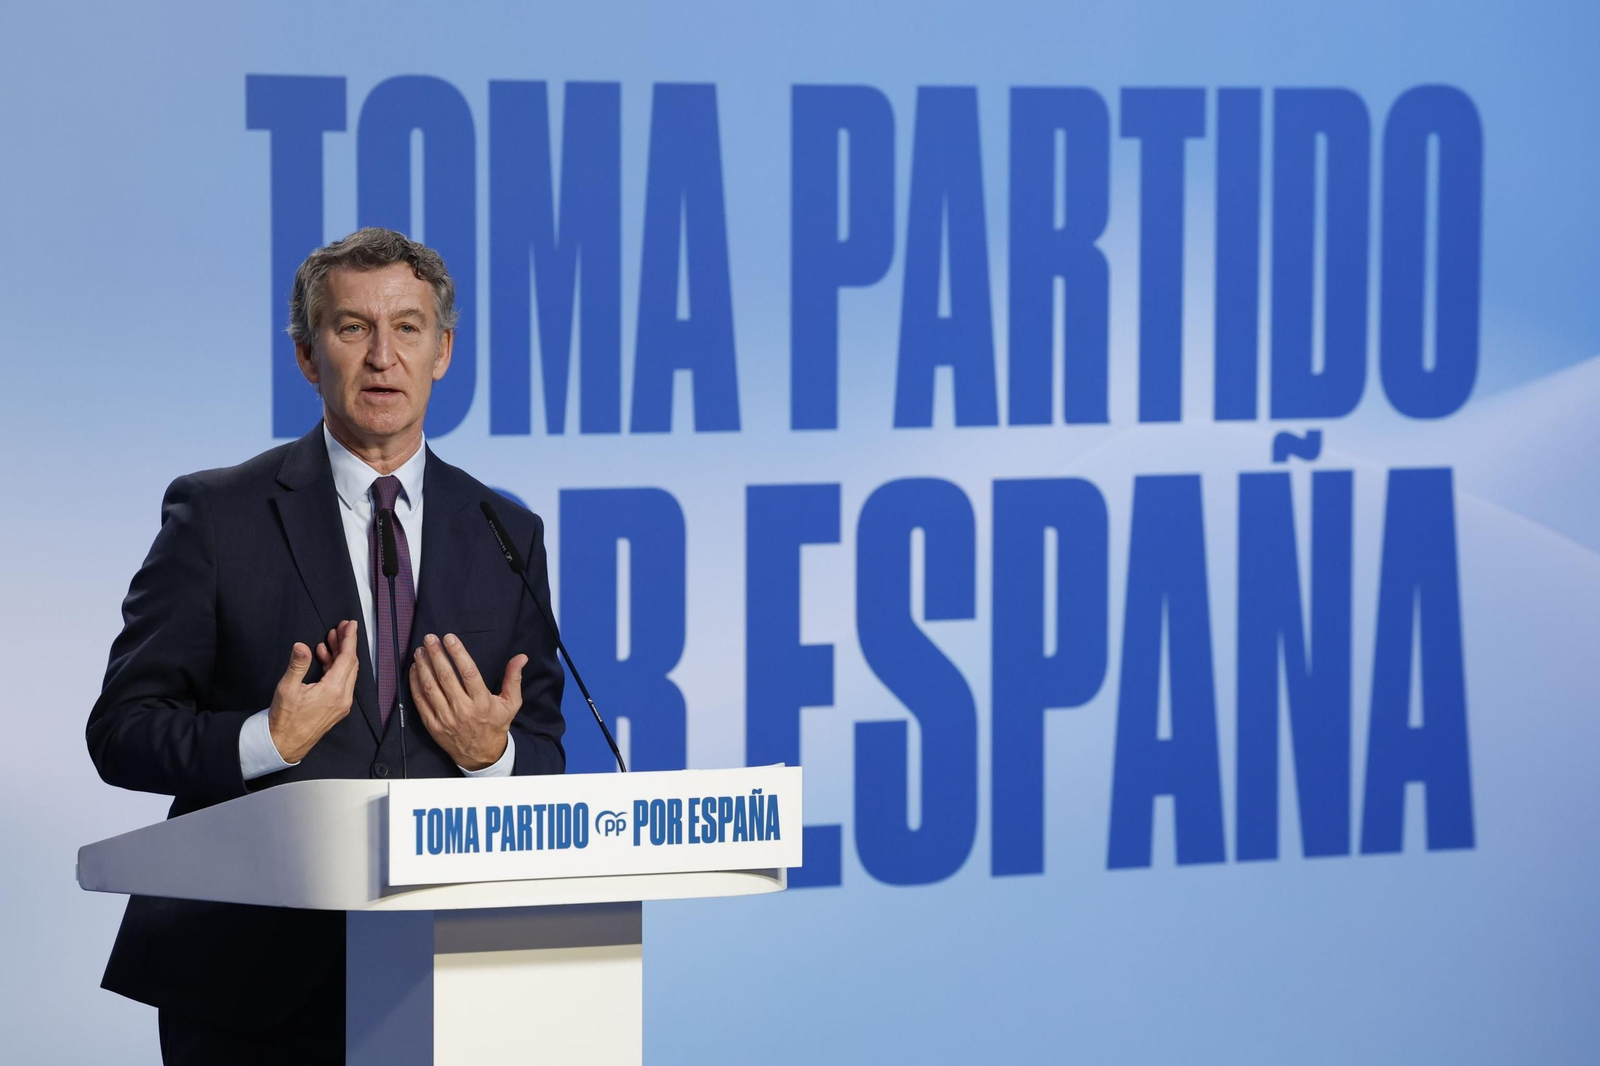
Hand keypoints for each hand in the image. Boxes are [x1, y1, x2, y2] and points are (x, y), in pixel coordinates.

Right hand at [269, 619, 359, 762]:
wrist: (284, 744)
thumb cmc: (285, 719)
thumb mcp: (287, 689)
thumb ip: (297, 665)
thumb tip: (301, 646)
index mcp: (333, 691)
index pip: (347, 658)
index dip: (350, 639)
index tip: (351, 625)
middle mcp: (343, 697)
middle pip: (351, 664)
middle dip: (346, 644)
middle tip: (340, 628)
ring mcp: (342, 704)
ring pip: (347, 673)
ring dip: (340, 656)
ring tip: (330, 640)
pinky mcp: (337, 708)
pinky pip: (342, 683)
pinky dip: (336, 668)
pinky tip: (325, 658)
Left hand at [409, 632, 526, 770]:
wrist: (481, 755)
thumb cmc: (496, 725)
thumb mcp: (511, 703)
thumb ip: (514, 678)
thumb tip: (521, 657)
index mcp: (482, 702)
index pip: (468, 672)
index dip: (458, 653)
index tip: (449, 638)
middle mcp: (463, 709)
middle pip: (446, 677)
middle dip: (436, 655)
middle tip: (429, 639)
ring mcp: (445, 718)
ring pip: (431, 688)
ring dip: (423, 667)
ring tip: (420, 651)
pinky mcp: (433, 725)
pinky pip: (421, 702)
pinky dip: (416, 684)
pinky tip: (414, 670)